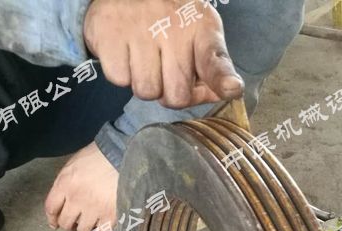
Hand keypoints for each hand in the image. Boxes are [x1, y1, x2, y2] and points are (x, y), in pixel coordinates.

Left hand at [44, 142, 117, 230]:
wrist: (123, 156)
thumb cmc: (98, 157)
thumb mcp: (73, 164)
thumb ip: (65, 183)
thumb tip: (61, 201)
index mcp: (65, 184)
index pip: (51, 208)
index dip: (52, 219)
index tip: (54, 223)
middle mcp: (77, 199)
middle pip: (65, 223)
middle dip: (67, 225)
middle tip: (72, 225)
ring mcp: (94, 209)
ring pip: (83, 230)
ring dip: (84, 228)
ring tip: (89, 223)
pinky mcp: (111, 216)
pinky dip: (101, 230)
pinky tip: (102, 224)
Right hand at [83, 0, 243, 105]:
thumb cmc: (170, 22)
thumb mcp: (199, 37)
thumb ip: (213, 71)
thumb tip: (225, 94)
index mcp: (202, 28)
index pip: (214, 58)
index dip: (222, 77)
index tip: (231, 88)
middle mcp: (173, 27)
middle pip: (176, 97)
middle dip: (169, 91)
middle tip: (164, 67)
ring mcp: (140, 29)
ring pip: (146, 92)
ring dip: (144, 83)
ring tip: (144, 57)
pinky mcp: (110, 33)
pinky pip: (119, 80)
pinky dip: (121, 72)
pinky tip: (126, 51)